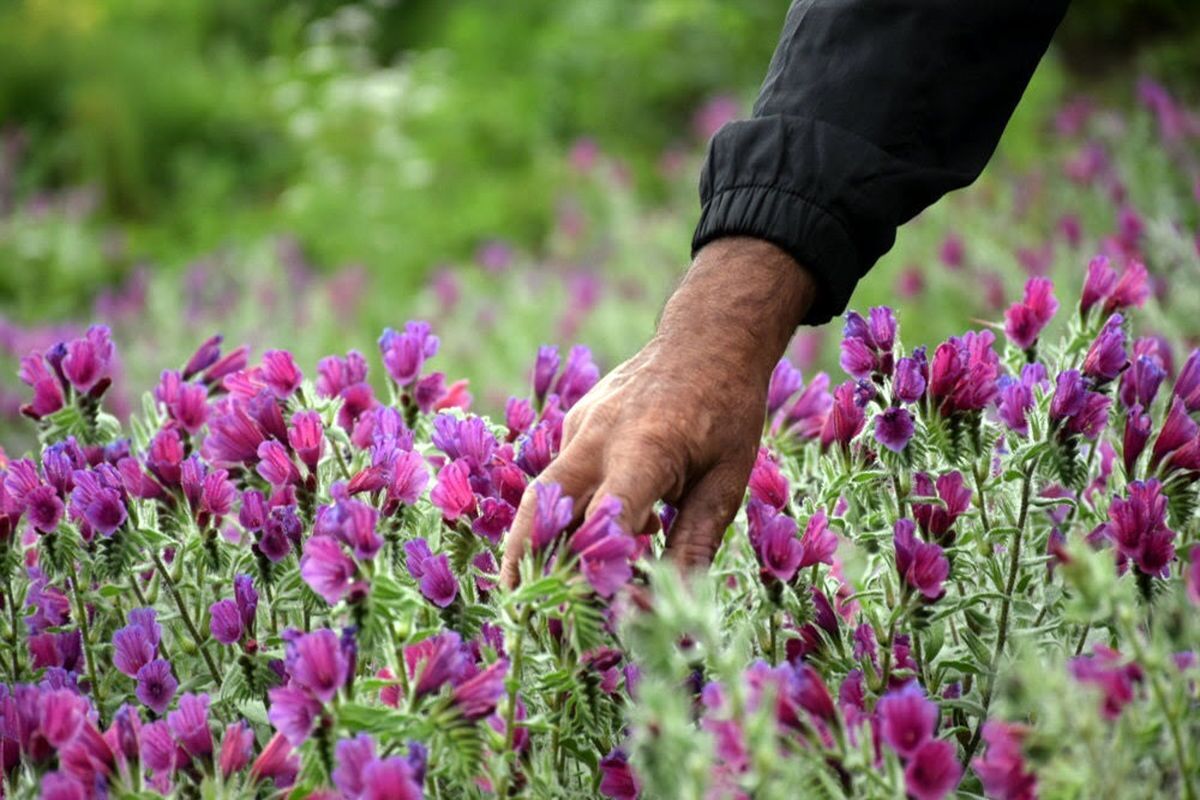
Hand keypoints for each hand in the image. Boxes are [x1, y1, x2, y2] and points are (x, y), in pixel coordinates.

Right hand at [499, 237, 816, 586]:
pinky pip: (564, 473)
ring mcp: (581, 425)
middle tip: (517, 607)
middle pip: (546, 502)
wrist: (707, 338)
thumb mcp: (725, 483)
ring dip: (535, 538)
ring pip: (547, 491)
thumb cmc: (725, 412)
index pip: (607, 512)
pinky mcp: (575, 422)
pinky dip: (565, 509)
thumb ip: (694, 545)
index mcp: (646, 447)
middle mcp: (601, 435)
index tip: (579, 606)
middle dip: (525, 556)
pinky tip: (585, 536)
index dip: (590, 561)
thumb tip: (676, 608)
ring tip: (531, 588)